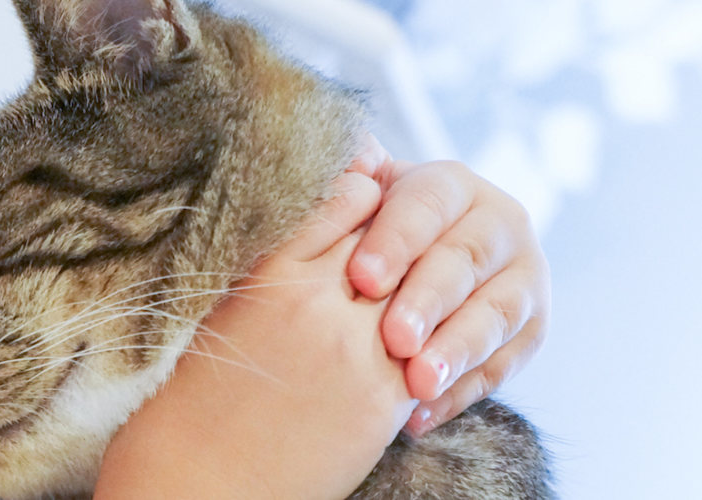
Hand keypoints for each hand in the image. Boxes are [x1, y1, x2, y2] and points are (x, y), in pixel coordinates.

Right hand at [95, 172, 413, 498]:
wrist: (199, 477)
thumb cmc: (195, 398)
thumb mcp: (224, 309)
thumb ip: (270, 267)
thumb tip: (311, 236)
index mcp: (268, 272)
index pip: (344, 200)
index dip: (366, 199)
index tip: (371, 208)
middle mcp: (313, 299)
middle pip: (389, 239)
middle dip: (403, 241)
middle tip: (406, 248)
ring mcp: (354, 347)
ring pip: (417, 291)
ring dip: (423, 290)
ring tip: (413, 299)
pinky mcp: (382, 396)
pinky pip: (430, 349)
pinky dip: (432, 342)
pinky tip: (417, 347)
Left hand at [345, 152, 549, 436]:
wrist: (407, 265)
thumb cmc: (363, 230)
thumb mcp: (353, 197)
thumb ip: (347, 175)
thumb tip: (348, 150)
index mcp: (451, 185)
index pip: (427, 205)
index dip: (395, 241)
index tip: (360, 279)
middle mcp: (500, 223)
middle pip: (464, 261)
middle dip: (428, 301)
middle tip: (393, 339)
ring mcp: (523, 277)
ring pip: (496, 314)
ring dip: (456, 352)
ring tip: (416, 384)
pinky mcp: (531, 330)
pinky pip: (502, 366)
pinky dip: (462, 393)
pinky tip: (419, 417)